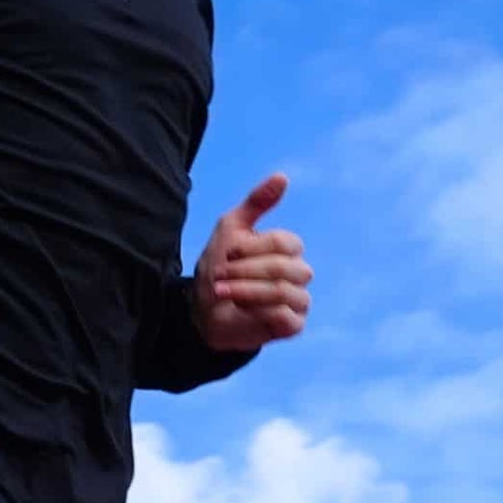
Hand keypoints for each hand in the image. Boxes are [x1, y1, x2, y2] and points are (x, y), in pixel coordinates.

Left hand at [193, 173, 307, 352]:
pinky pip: (286, 317)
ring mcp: (298, 300)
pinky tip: (241, 310)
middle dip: (246, 271)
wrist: (203, 309)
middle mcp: (298, 273)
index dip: (251, 248)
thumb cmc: (219, 267)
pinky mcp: (293, 325)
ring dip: (247, 291)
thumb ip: (256, 203)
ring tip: (223, 292)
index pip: (283, 242)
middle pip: (285, 267)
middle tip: (220, 276)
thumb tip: (282, 177)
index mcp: (287, 249)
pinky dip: (257, 311)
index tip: (226, 255)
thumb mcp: (230, 229)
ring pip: (285, 291)